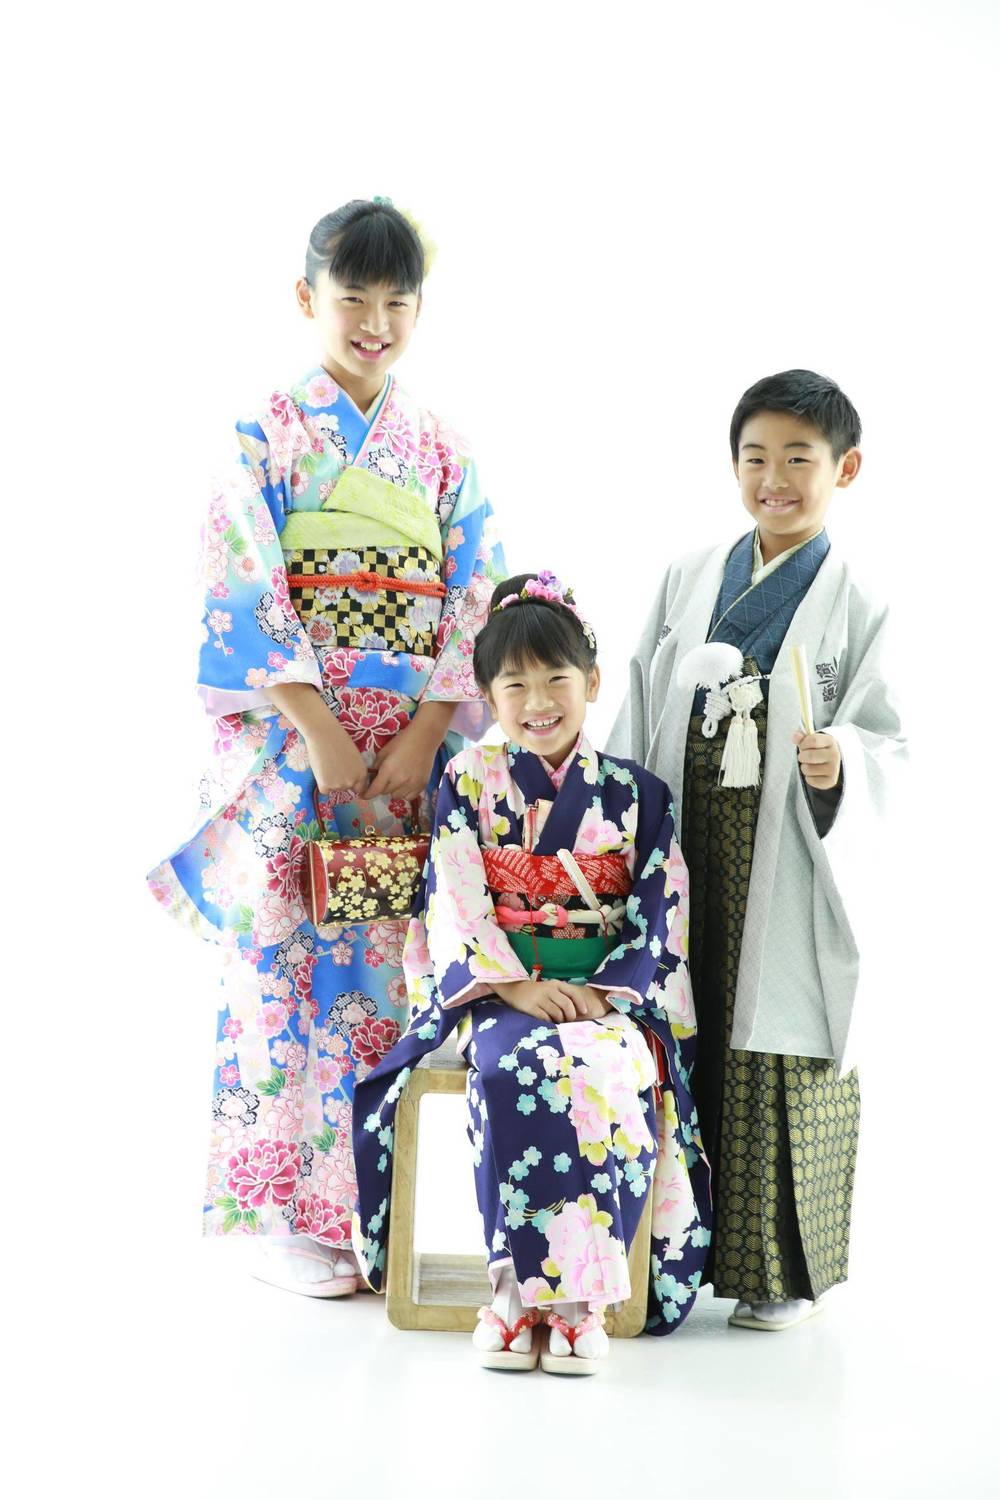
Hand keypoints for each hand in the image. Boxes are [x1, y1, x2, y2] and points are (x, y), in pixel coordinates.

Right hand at [304, 716, 369, 796]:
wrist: (324, 734)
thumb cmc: (339, 739)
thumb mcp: (354, 756)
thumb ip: (353, 769)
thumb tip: (348, 777)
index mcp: (362, 774)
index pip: (360, 788)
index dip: (352, 784)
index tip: (346, 778)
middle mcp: (352, 782)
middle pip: (346, 788)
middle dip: (340, 781)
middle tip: (333, 767)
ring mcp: (339, 785)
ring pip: (334, 789)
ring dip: (330, 781)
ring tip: (326, 764)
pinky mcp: (325, 785)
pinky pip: (324, 790)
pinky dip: (321, 782)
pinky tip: (321, 769)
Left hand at [366, 715, 440, 800]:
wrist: (424, 737)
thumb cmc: (402, 741)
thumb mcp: (384, 752)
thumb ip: (376, 766)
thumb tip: (371, 777)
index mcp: (388, 771)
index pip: (374, 790)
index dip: (367, 794)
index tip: (363, 795)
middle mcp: (400, 780)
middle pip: (384, 793)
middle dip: (381, 787)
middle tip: (384, 778)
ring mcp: (412, 784)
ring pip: (397, 796)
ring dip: (393, 790)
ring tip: (396, 780)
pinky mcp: (422, 785)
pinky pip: (409, 797)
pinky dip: (405, 793)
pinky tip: (406, 783)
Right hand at [491, 980, 612, 1022]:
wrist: (513, 989)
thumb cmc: (536, 992)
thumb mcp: (549, 989)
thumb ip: (561, 996)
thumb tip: (577, 1012)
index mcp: (555, 984)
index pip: (573, 993)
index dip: (580, 1004)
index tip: (584, 1012)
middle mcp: (548, 990)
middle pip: (567, 1005)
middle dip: (570, 1016)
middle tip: (568, 1021)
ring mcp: (539, 998)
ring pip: (557, 1013)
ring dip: (560, 1020)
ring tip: (557, 1021)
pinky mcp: (531, 1007)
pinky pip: (545, 1018)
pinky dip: (549, 1022)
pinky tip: (547, 1022)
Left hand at [792, 730, 841, 790]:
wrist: (834, 763)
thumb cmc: (819, 750)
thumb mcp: (812, 741)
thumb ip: (802, 738)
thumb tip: (795, 736)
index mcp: (830, 741)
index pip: (813, 740)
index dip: (803, 743)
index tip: (803, 745)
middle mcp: (834, 755)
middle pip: (808, 756)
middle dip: (802, 756)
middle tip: (805, 756)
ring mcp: (834, 769)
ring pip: (807, 769)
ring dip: (805, 767)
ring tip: (811, 765)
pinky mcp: (831, 781)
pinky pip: (810, 780)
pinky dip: (809, 777)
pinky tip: (815, 773)